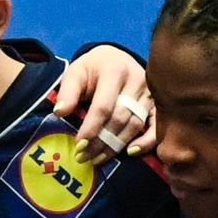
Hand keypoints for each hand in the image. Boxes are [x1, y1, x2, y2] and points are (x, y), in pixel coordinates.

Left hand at [47, 45, 154, 161]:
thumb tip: (60, 112)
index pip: (103, 106)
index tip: (79, 146)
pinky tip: (130, 152)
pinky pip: (156, 126)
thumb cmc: (93, 69)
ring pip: (135, 125)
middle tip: (85, 157)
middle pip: (119, 118)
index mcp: (114, 71)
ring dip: (116, 146)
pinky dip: (146, 142)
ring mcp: (149, 92)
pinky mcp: (157, 103)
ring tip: (98, 158)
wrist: (115, 59)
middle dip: (101, 141)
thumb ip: (67, 92)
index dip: (91, 128)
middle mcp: (136, 80)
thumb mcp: (76, 73)